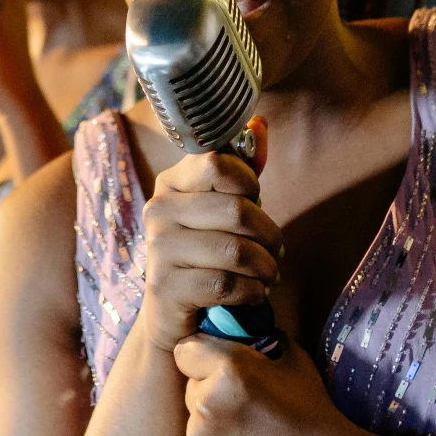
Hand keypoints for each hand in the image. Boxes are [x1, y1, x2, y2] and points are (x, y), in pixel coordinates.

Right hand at [133, 116, 282, 355]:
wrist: (170, 312)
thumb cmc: (204, 252)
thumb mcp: (220, 208)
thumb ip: (241, 169)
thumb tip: (260, 124)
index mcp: (171, 183)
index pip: (216, 163)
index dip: (247, 181)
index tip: (256, 201)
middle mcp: (158, 211)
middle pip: (235, 210)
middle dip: (269, 234)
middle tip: (277, 250)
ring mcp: (159, 250)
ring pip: (235, 250)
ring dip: (265, 267)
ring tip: (269, 274)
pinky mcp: (166, 288)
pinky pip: (226, 284)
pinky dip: (250, 292)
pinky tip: (253, 294)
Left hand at [174, 331, 362, 435]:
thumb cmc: (312, 413)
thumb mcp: (293, 361)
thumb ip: (261, 344)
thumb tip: (244, 333)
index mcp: (228, 371)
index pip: (187, 351)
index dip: (203, 357)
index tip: (218, 366)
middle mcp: (206, 405)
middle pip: (191, 388)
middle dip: (209, 392)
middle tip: (243, 405)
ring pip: (195, 424)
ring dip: (213, 426)